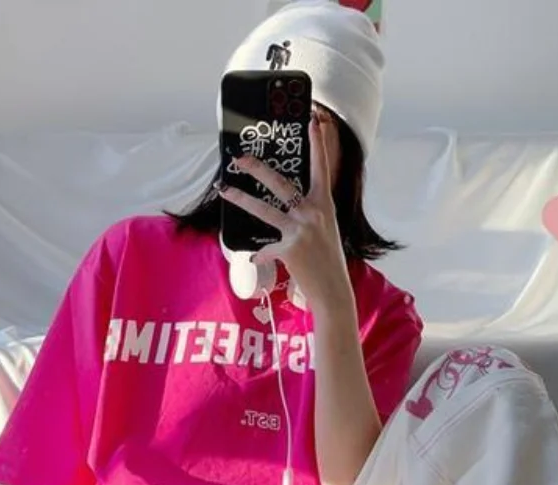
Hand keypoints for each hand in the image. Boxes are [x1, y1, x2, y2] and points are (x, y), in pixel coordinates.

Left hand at [217, 116, 351, 308]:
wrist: (333, 290)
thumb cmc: (328, 261)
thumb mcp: (325, 230)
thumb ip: (309, 215)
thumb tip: (287, 208)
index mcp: (325, 204)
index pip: (320, 167)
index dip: (316, 144)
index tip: (312, 121)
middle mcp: (313, 213)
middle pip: (280, 183)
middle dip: (257, 168)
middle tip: (240, 158)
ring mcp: (301, 230)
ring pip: (264, 209)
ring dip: (241, 198)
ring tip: (224, 189)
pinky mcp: (289, 248)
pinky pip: (265, 249)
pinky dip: (260, 255)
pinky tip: (256, 259)